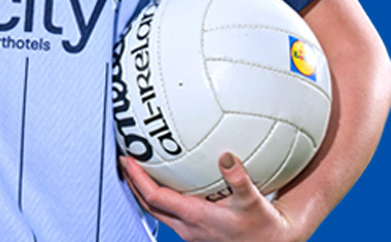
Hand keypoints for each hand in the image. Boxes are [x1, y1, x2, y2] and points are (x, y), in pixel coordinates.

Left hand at [124, 152, 298, 241]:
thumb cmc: (264, 226)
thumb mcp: (253, 201)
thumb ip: (238, 178)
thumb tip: (226, 156)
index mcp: (195, 217)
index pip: (154, 196)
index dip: (137, 178)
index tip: (127, 159)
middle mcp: (188, 227)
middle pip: (148, 205)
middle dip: (133, 183)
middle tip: (126, 161)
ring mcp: (191, 233)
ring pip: (158, 212)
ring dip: (145, 192)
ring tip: (140, 171)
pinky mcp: (197, 235)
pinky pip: (172, 215)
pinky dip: (163, 199)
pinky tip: (172, 186)